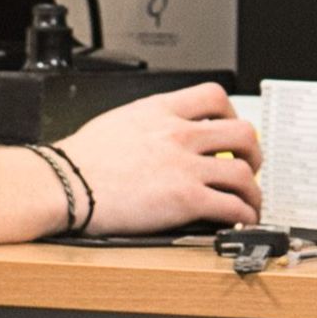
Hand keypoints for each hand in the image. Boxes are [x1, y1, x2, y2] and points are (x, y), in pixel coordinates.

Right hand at [51, 84, 264, 235]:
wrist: (63, 183)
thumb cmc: (79, 159)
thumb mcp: (118, 121)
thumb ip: (147, 123)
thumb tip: (157, 133)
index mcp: (161, 111)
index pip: (214, 96)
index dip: (232, 114)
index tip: (231, 128)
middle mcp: (178, 134)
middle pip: (242, 133)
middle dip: (252, 152)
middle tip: (249, 166)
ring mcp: (184, 166)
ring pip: (243, 172)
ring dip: (253, 190)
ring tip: (250, 201)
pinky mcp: (185, 198)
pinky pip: (230, 205)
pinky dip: (243, 214)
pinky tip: (240, 220)